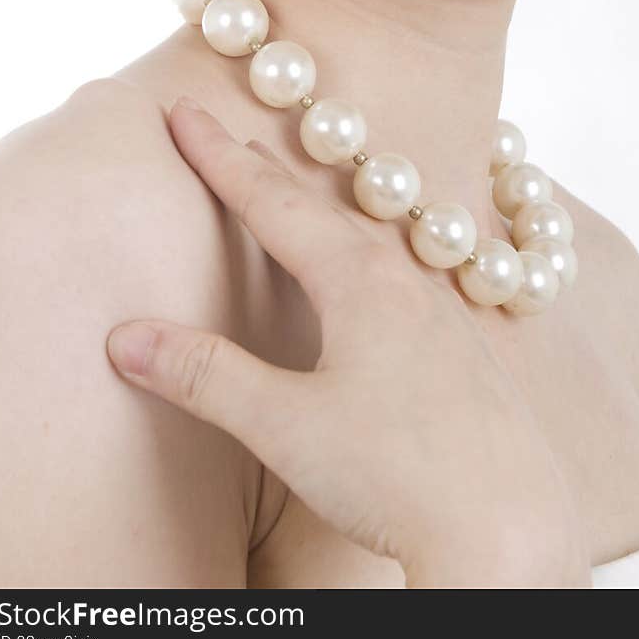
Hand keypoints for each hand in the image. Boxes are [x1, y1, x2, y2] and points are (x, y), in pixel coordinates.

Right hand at [106, 98, 590, 587]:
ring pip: (368, 235)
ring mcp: (442, 308)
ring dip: (317, 207)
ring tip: (288, 191)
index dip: (220, 156)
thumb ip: (208, 377)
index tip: (184, 111)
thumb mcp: (287, 426)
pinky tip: (370, 269)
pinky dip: (360, 247)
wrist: (510, 526)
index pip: (271, 202)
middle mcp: (405, 277)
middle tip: (221, 135)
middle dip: (261, 171)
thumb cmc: (399, 473)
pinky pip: (401, 269)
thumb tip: (128, 338)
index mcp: (360, 279)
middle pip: (320, 207)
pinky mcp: (463, 344)